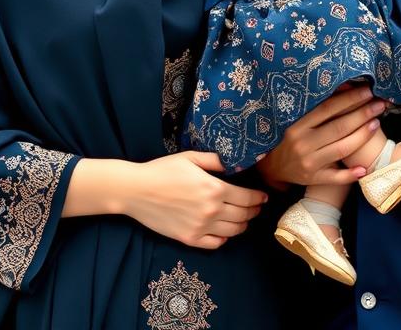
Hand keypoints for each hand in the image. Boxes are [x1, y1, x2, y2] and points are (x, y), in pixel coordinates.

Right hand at [123, 151, 266, 249]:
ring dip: (242, 225)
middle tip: (257, 208)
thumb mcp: (191, 157)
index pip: (246, 198)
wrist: (137, 190)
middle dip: (253, 211)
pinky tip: (224, 232)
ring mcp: (200, 227)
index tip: (263, 197)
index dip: (258, 198)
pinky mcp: (189, 239)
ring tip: (245, 220)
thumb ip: (215, 160)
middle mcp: (211, 211)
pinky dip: (224, 238)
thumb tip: (233, 163)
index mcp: (214, 189)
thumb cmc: (163, 170)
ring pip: (232, 231)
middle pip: (242, 215)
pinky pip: (215, 243)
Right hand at [257, 86, 385, 188]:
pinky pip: (335, 178)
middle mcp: (303, 143)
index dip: (349, 99)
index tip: (367, 91)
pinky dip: (350, 173)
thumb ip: (319, 106)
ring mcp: (309, 163)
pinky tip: (364, 167)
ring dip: (362, 136)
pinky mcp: (313, 179)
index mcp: (298, 124)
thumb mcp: (298, 118)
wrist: (271, 166)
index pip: (328, 108)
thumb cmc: (289, 136)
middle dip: (362, 114)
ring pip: (341, 149)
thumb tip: (346, 87)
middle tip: (379, 104)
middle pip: (339, 127)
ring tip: (377, 123)